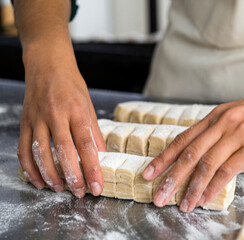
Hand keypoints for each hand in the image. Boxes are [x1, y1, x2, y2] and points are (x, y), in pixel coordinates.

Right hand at [17, 55, 105, 197]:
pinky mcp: (25, 122)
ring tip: (59, 189)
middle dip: (72, 176)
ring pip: (40, 153)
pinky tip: (38, 179)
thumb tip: (101, 155)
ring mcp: (37, 118)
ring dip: (50, 175)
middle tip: (80, 192)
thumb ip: (94, 132)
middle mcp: (56, 115)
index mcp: (76, 111)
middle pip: (63, 152)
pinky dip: (29, 167)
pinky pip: (23, 149)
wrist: (47, 64)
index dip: (92, 168)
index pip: (86, 145)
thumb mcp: (89, 106)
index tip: (97, 185)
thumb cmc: (72, 85)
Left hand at [142, 79, 243, 211]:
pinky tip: (204, 198)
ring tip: (181, 205)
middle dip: (170, 177)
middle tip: (157, 195)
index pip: (182, 139)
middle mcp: (222, 124)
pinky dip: (213, 187)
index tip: (148, 173)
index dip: (163, 158)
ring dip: (191, 188)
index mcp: (215, 116)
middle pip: (188, 154)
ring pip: (205, 164)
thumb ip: (221, 129)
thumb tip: (206, 150)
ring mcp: (237, 135)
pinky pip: (227, 170)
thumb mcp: (238, 113)